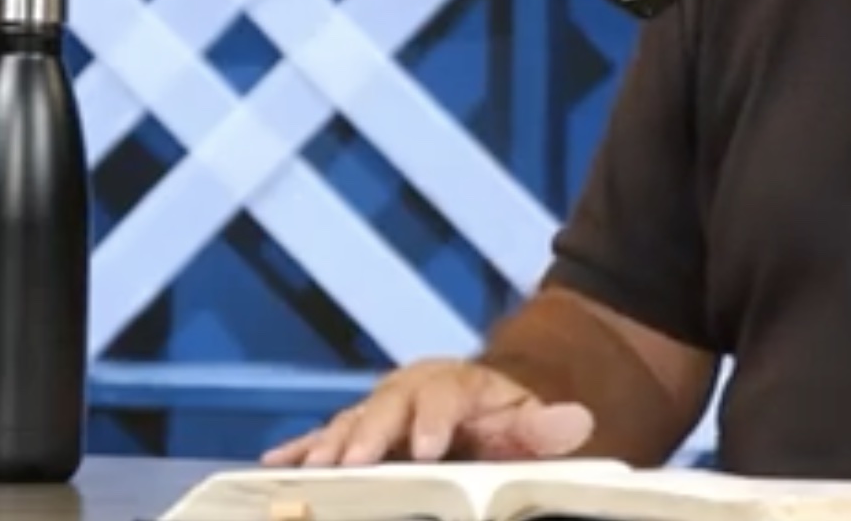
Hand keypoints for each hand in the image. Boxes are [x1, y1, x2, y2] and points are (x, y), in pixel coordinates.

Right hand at [259, 358, 593, 466]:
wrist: (477, 402)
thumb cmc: (501, 418)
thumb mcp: (528, 420)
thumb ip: (547, 426)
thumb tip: (577, 421)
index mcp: (456, 385)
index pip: (445, 395)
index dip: (435, 419)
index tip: (429, 447)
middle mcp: (410, 392)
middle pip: (387, 405)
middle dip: (370, 431)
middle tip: (355, 459)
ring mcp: (379, 410)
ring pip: (350, 422)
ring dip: (328, 443)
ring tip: (312, 466)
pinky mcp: (356, 431)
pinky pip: (323, 438)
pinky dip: (300, 448)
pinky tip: (273, 462)